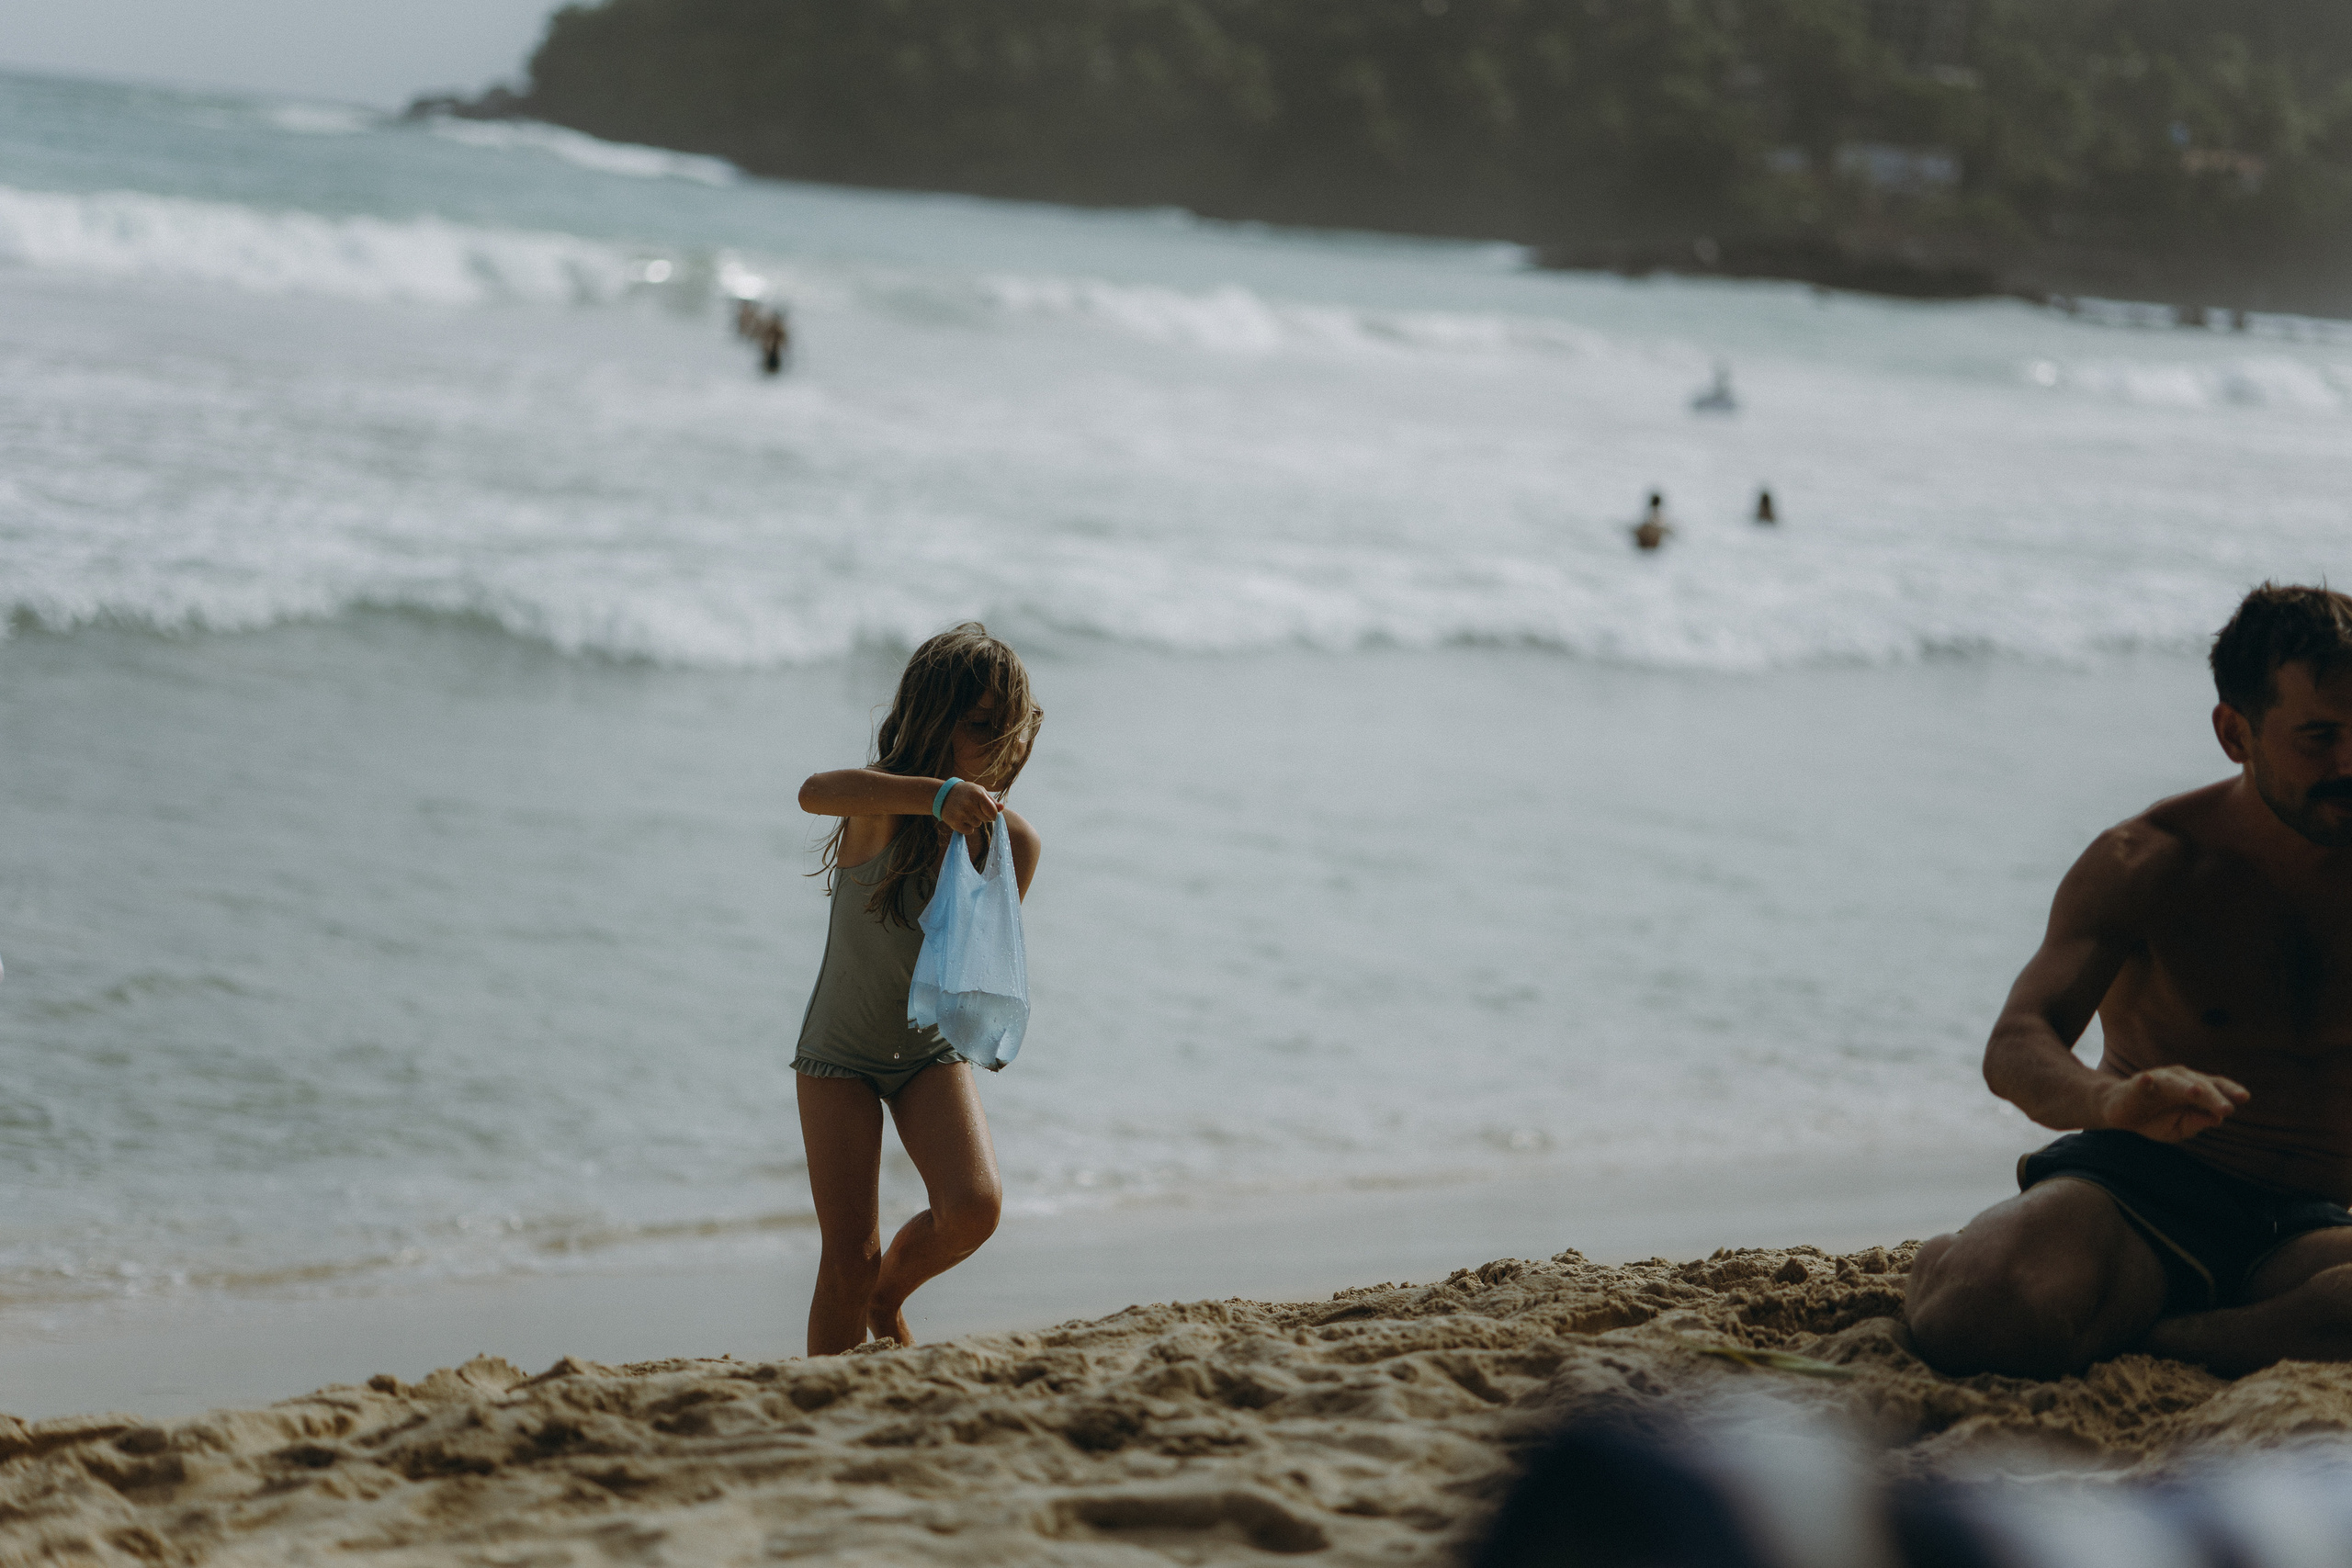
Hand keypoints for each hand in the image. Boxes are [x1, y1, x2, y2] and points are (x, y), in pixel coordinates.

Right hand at [937, 780, 999, 834]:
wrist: (944, 794)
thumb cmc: (966, 792)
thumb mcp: (979, 791)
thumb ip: (992, 801)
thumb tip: (1002, 808)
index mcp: (978, 794)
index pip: (993, 813)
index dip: (992, 814)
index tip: (987, 811)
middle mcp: (970, 804)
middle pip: (986, 820)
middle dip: (982, 816)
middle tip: (972, 808)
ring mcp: (961, 813)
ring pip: (977, 825)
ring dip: (973, 821)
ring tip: (965, 811)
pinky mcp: (954, 822)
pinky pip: (968, 831)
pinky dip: (966, 827)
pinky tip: (960, 818)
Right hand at [2094, 1066, 2249, 1141]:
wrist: (2118, 1113)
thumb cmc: (2154, 1119)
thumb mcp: (2178, 1129)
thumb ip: (2196, 1123)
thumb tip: (2216, 1119)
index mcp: (2194, 1089)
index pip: (2216, 1086)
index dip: (2229, 1090)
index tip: (2244, 1098)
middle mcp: (2179, 1080)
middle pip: (2199, 1086)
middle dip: (2213, 1097)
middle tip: (2226, 1109)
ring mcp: (2158, 1080)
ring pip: (2174, 1082)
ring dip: (2185, 1086)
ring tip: (2196, 1092)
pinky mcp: (2136, 1086)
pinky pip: (2141, 1083)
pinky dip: (2145, 1081)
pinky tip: (2148, 1080)